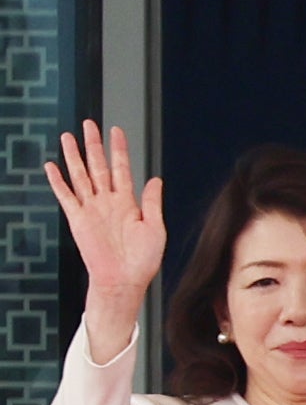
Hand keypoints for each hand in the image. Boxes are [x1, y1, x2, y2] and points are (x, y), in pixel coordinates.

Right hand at [45, 122, 163, 362]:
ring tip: (67, 136)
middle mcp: (108, 201)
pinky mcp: (77, 219)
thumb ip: (151, 203)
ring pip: (80, 175)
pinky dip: (58, 181)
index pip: (122, 168)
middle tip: (89, 123)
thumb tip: (155, 179)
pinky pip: (66, 196)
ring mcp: (91, 208)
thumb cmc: (143, 260)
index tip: (116, 130)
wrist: (124, 281)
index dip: (119, 149)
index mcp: (128, 202)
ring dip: (74, 156)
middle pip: (98, 166)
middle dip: (94, 144)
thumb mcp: (155, 228)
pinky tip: (51, 165)